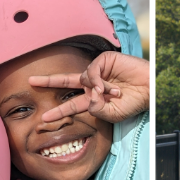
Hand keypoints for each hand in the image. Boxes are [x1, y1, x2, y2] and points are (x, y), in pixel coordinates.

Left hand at [29, 52, 148, 123]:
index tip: (43, 119)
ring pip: (83, 79)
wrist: (149, 89)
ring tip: (112, 94)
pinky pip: (91, 70)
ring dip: (96, 89)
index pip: (70, 104)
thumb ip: (96, 109)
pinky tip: (105, 87)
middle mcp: (92, 84)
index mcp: (92, 99)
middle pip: (65, 82)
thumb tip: (87, 97)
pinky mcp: (104, 60)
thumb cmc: (133, 104)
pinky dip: (96, 79)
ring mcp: (98, 71)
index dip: (58, 111)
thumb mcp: (112, 114)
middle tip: (30, 81)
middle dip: (48, 81)